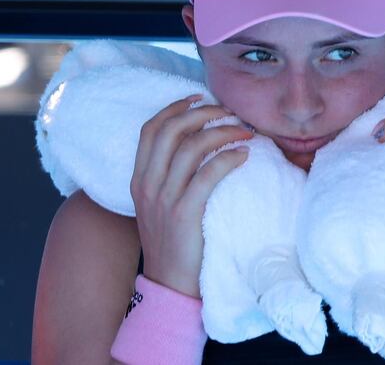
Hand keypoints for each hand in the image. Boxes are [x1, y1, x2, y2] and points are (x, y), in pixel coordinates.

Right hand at [130, 94, 253, 297]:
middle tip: (229, 112)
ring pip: (190, 147)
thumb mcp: (160, 206)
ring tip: (245, 132)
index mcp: (139, 179)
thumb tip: (200, 146)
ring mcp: (163, 199)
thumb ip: (170, 177)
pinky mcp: (184, 213)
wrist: (169, 286)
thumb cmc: (173, 243)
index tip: (199, 98)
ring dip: (221, 132)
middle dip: (202, 113)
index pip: (151, 129)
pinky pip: (207, 175)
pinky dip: (227, 158)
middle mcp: (147, 184)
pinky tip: (244, 155)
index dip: (174, 108)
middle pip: (171, 130)